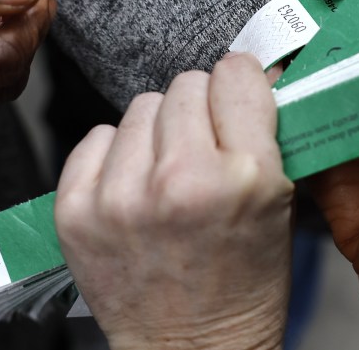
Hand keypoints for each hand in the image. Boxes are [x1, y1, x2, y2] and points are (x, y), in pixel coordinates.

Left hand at [55, 53, 293, 349]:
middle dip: (200, 110)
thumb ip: (265, 135)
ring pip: (141, 106)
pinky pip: (98, 136)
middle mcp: (180, 180)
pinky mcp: (77, 210)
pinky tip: (135, 187)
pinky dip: (117, 154)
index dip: (239, 86)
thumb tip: (255, 73)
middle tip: (204, 148)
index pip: (235, 75)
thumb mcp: (281, 206)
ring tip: (168, 175)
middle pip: (185, 85)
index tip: (237, 99)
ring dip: (158, 132)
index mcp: (245, 177)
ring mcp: (122, 196)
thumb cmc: (245, 286)